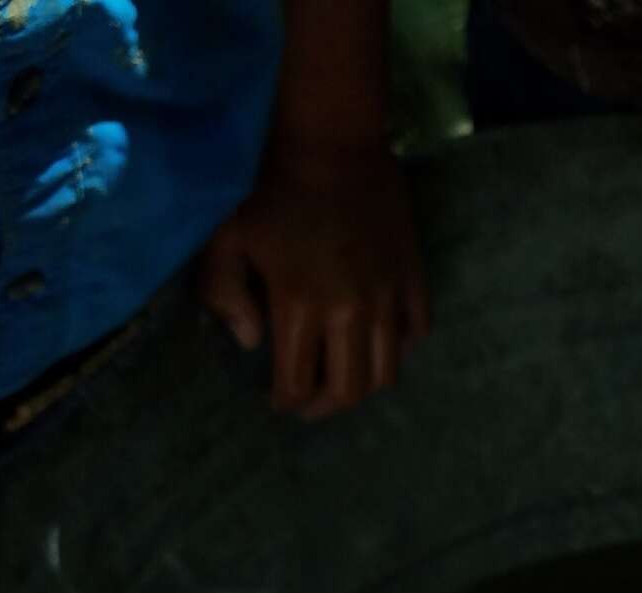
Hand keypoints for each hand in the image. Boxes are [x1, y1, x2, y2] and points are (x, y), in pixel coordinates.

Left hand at [198, 144, 429, 420]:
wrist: (332, 137)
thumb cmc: (269, 184)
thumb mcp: (226, 235)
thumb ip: (225, 294)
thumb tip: (250, 344)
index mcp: (301, 306)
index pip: (298, 383)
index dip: (286, 401)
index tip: (277, 401)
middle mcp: (350, 312)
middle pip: (348, 389)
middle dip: (324, 407)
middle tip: (309, 404)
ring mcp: (388, 297)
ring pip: (387, 371)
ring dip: (363, 385)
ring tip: (345, 380)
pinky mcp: (412, 278)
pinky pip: (416, 331)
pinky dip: (400, 346)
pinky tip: (381, 340)